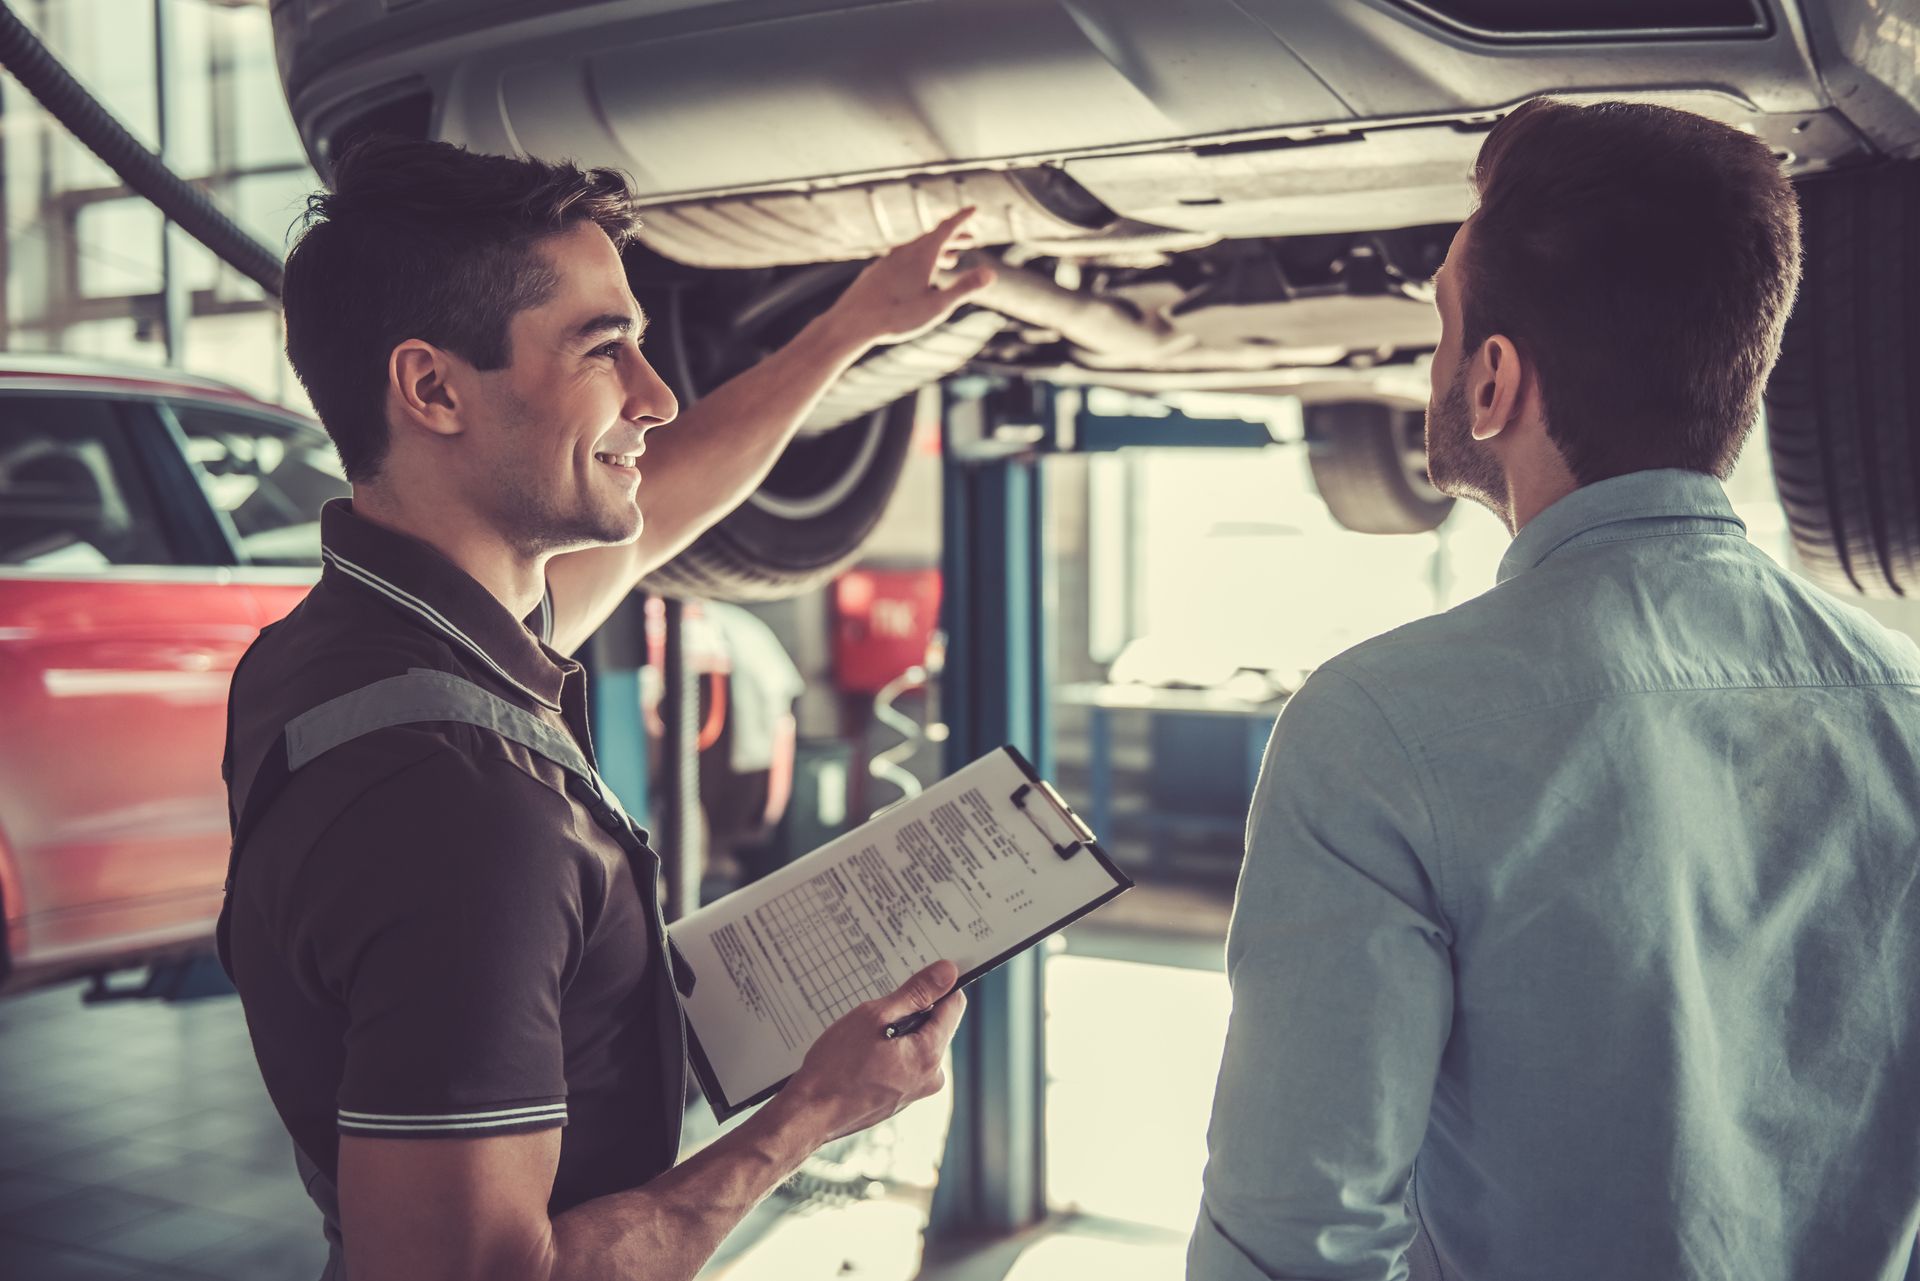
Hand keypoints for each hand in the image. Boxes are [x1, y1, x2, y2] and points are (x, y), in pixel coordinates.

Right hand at [772, 959, 966, 1145]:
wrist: (809, 1114)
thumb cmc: (836, 1067)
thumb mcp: (874, 1016)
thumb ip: (916, 993)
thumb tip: (948, 972)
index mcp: (930, 1055)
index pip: (954, 1005)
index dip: (937, 986)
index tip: (915, 978)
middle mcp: (931, 1077)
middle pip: (935, 1026)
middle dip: (911, 1012)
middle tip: (877, 1011)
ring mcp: (915, 1091)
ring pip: (917, 1045)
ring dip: (898, 1033)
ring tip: (865, 1036)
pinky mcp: (899, 1098)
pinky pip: (904, 1064)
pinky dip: (889, 1052)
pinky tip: (862, 1055)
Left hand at [823, 210, 996, 346]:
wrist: (852, 322)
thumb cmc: (896, 315)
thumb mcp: (937, 305)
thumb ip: (964, 288)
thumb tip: (991, 274)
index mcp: (921, 254)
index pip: (946, 228)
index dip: (962, 218)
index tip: (974, 209)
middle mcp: (903, 252)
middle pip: (933, 237)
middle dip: (954, 237)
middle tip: (970, 240)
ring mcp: (887, 261)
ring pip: (916, 249)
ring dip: (936, 251)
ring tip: (949, 260)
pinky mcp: (876, 272)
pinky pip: (901, 259)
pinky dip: (917, 260)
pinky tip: (916, 276)